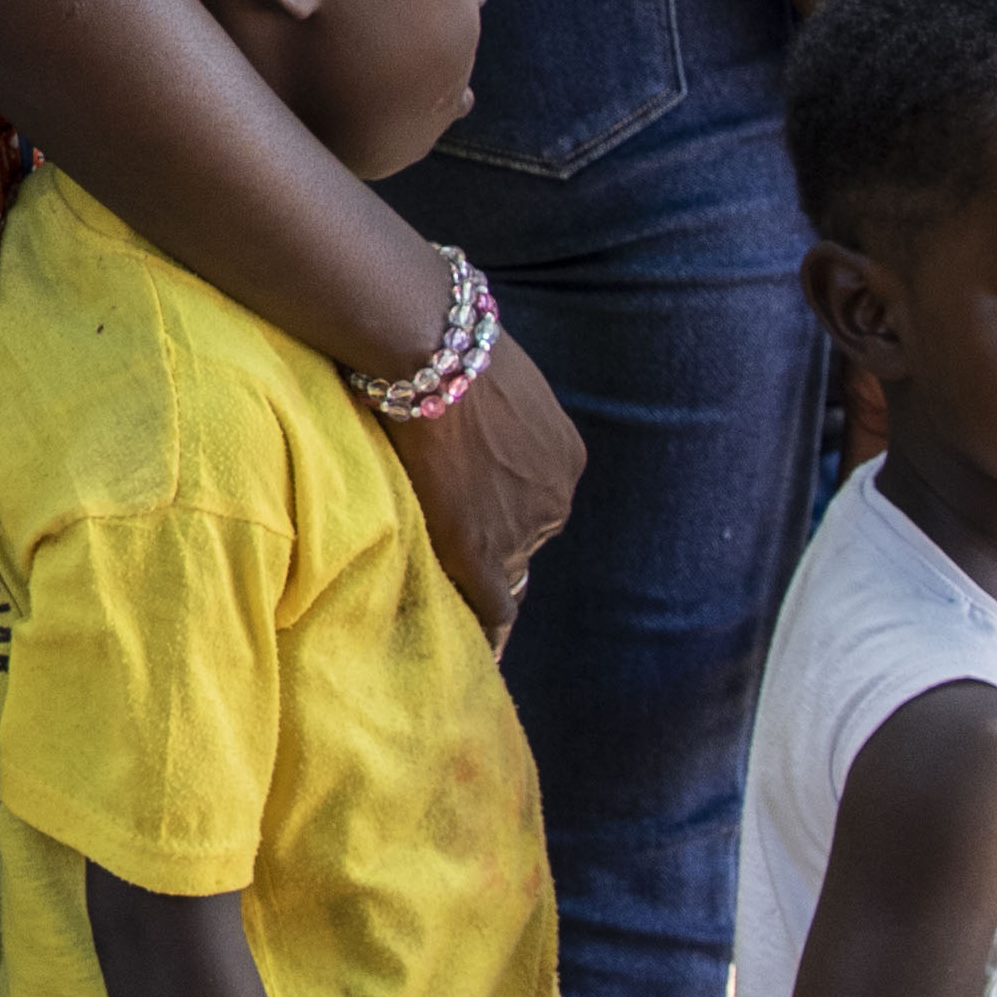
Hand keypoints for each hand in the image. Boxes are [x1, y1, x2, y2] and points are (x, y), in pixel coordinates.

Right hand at [378, 335, 581, 642]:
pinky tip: (482, 650)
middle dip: (494, 536)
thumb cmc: (453, 346)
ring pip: (502, 564)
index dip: (504, 506)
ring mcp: (521, 528)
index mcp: (564, 457)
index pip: (535, 499)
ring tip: (447, 577)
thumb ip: (499, 412)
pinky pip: (492, 605)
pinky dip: (488, 630)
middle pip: (523, 535)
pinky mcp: (480, 550)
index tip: (483, 511)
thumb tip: (471, 411)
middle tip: (452, 534)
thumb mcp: (499, 375)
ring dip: (476, 567)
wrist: (432, 353)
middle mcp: (556, 498)